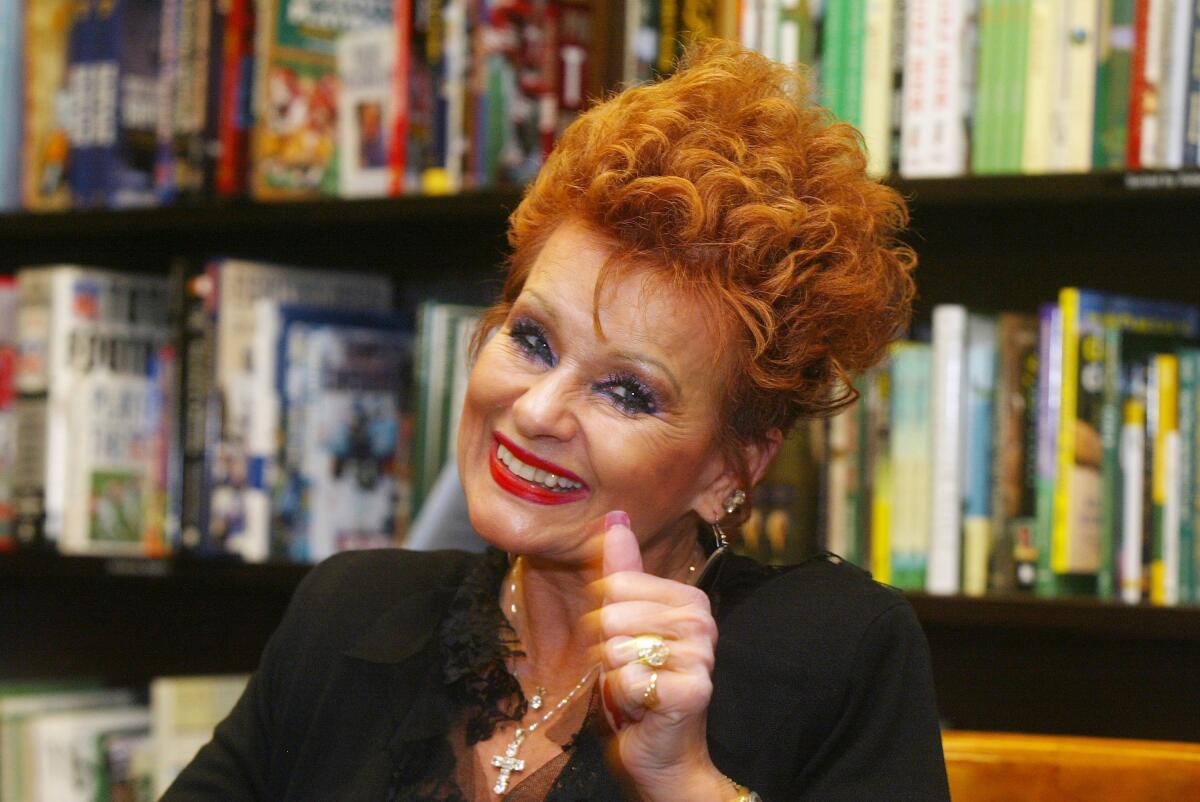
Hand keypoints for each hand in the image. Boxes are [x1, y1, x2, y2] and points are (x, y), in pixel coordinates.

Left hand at [587, 514, 728, 800]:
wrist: (662, 750)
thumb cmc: (642, 684)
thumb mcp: (624, 624)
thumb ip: (621, 572)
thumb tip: (616, 518)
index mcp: (688, 598)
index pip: (615, 583)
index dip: (602, 616)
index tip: (625, 640)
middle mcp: (702, 621)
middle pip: (612, 614)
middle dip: (605, 649)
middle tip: (628, 669)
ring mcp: (701, 656)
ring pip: (617, 648)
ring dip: (613, 675)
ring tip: (635, 687)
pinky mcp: (693, 690)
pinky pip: (627, 679)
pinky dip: (622, 697)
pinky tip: (641, 705)